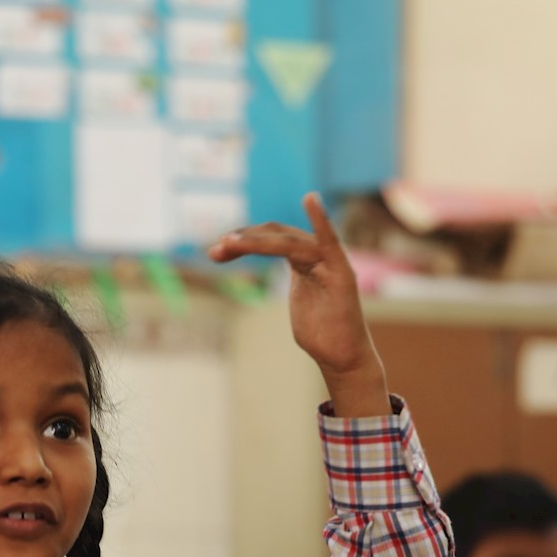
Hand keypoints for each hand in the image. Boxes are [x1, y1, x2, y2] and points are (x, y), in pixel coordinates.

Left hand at [209, 193, 389, 417]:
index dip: (245, 239)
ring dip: (255, 242)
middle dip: (243, 240)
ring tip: (228, 245)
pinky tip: (310, 199)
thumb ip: (292, 284)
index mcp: (305, 260)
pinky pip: (330, 242)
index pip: (272, 238)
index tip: (217, 250)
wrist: (342, 357)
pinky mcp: (341, 274)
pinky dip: (322, 219)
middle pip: (276, 235)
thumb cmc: (320, 333)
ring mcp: (330, 262)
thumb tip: (281, 290)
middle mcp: (318, 254)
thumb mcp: (299, 304)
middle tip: (214, 251)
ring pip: (289, 241)